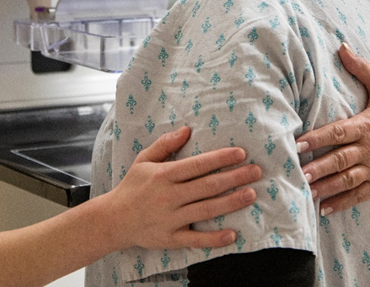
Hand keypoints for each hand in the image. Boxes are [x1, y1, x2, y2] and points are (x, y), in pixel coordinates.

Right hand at [106, 126, 259, 250]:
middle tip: (256, 171)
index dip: (220, 158)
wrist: (114, 219)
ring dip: (231, 202)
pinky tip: (232, 234)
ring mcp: (171, 219)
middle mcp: (169, 196)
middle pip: (207, 186)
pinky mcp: (170, 238)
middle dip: (234, 177)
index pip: (197, 165)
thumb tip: (186, 130)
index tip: (240, 153)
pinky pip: (196, 239)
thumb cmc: (132, 186)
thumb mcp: (143, 160)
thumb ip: (165, 144)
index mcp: (164, 175)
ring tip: (251, 194)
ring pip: (206, 210)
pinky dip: (214, 238)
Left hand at [295, 44, 369, 214]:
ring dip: (326, 187)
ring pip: (347, 180)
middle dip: (319, 167)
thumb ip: (361, 68)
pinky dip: (342, 203)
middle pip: (341, 159)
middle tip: (297, 172)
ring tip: (305, 192)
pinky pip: (359, 195)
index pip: (339, 132)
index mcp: (368, 125)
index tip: (298, 143)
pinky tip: (323, 209)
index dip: (318, 138)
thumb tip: (341, 46)